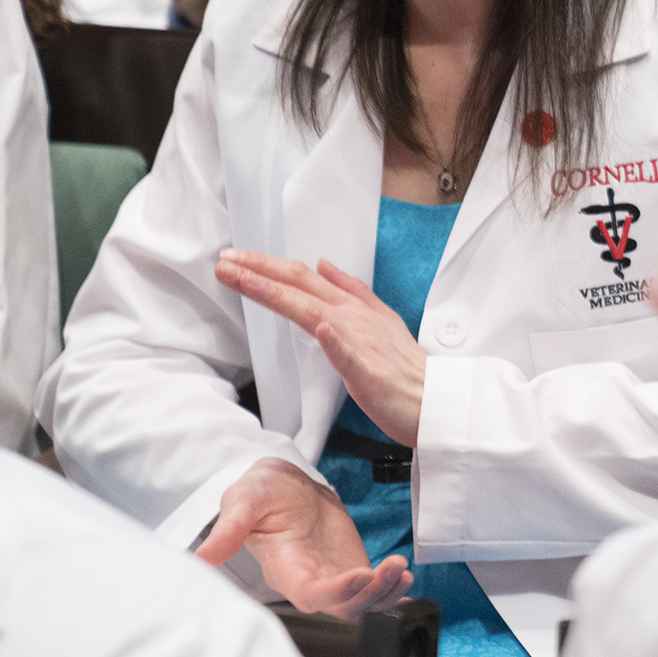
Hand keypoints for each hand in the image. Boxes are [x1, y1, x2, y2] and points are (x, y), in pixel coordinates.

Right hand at [196, 456, 412, 615]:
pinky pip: (373, 588)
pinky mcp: (350, 567)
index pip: (310, 594)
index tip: (360, 577)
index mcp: (285, 568)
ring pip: (361, 601)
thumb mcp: (242, 500)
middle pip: (342, 605)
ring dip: (385, 592)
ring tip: (402, 571)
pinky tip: (406, 581)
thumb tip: (202, 557)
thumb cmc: (261, 493)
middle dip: (370, 595)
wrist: (285, 484)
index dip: (336, 593)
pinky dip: (390, 590)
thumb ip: (229, 528)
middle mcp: (310, 580)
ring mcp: (333, 576)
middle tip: (392, 570)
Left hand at [217, 249, 427, 446]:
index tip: (236, 259)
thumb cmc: (403, 367)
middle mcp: (352, 316)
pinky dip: (333, 338)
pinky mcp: (366, 369)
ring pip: (309, 309)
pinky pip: (347, 352)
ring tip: (241, 278)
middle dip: (258, 270)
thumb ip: (352, 290)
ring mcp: (358, 340)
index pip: (304, 278)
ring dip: (273, 291)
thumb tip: (325, 265)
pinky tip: (321, 327)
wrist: (433, 397)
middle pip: (299, 285)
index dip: (268, 266)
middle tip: (225, 260)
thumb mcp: (380, 317)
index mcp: (353, 307)